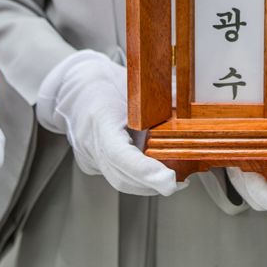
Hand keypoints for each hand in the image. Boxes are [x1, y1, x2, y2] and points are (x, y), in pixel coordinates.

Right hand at [35, 50, 183, 195]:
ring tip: (175, 180)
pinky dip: (139, 179)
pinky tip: (157, 175)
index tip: (169, 181)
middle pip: (121, 175)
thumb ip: (161, 97)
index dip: (145, 170)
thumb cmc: (105, 82)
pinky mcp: (92, 162)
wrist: (75, 86)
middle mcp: (90, 141)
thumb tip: (191, 107)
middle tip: (180, 182)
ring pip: (120, 180)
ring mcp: (88, 154)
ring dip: (148, 184)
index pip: (119, 153)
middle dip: (153, 183)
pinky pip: (117, 176)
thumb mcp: (134, 83)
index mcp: (100, 116)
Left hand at [226, 93, 266, 214]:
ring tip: (238, 155)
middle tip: (236, 158)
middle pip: (264, 200)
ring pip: (258, 192)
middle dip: (244, 182)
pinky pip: (259, 179)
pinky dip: (247, 168)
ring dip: (243, 176)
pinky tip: (246, 153)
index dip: (257, 188)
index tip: (247, 166)